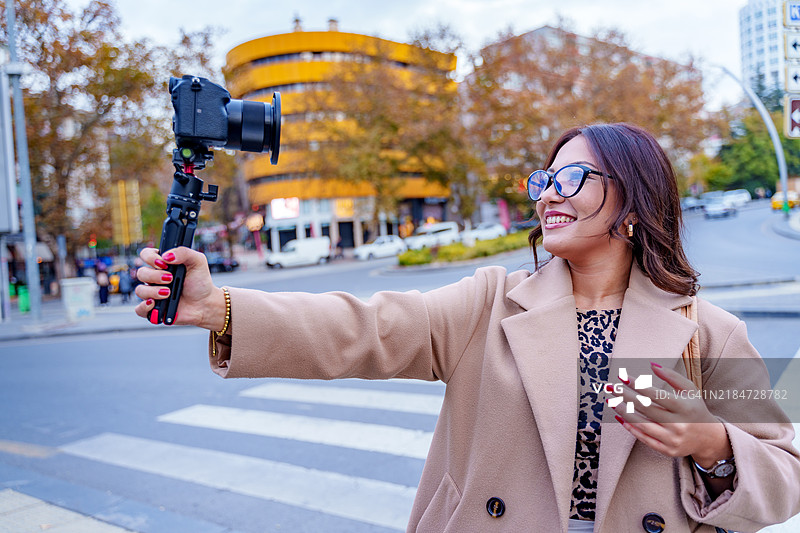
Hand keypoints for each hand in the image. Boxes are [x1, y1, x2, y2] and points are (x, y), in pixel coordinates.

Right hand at [134, 247, 225, 330]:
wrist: (205, 303)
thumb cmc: (200, 281)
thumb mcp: (198, 261)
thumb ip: (184, 252)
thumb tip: (166, 256)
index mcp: (162, 264)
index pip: (146, 255)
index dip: (151, 258)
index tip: (164, 263)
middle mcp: (154, 278)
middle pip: (141, 273)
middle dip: (155, 276)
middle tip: (171, 279)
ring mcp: (153, 293)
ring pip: (140, 290)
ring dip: (153, 291)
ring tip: (169, 293)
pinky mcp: (154, 309)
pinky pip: (139, 309)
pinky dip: (144, 307)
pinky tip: (154, 304)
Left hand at [610, 362, 732, 466]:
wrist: (707, 438)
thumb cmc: (694, 408)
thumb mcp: (689, 390)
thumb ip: (672, 376)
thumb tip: (651, 364)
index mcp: (684, 407)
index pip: (656, 394)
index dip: (637, 385)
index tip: (622, 376)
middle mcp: (679, 424)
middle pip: (645, 408)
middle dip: (625, 396)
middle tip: (610, 387)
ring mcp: (673, 439)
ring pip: (642, 424)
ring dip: (623, 412)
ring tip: (611, 401)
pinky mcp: (668, 450)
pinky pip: (645, 439)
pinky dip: (630, 428)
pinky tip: (620, 417)